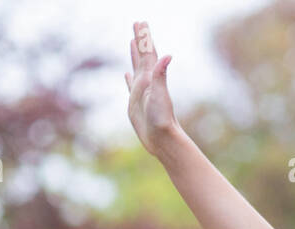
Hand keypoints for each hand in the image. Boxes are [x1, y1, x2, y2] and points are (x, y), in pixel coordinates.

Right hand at [125, 20, 177, 156]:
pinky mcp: (136, 103)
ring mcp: (141, 92)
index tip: (141, 22)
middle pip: (142, 55)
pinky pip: (131, 85)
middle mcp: (147, 82)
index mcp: (152, 78)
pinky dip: (129, 77)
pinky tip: (127, 74)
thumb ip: (160, 75)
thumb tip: (167, 56)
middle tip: (138, 24)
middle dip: (140, 39)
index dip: (144, 37)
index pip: (147, 52)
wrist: (162, 140)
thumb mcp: (160, 95)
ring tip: (133, 41)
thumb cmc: (162, 119)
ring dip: (134, 54)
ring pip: (136, 67)